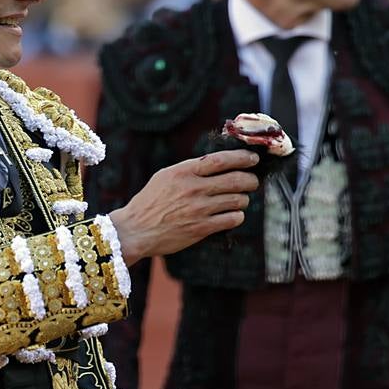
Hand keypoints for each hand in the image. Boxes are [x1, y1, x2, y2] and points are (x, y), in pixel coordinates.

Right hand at [111, 150, 259, 264]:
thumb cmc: (150, 202)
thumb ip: (189, 169)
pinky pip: (232, 219)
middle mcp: (193, 188)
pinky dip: (237, 216)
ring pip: (238, 200)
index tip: (253, 158)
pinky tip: (231, 215)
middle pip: (236, 179)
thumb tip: (218, 163)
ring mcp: (198, 209)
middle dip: (250, 180)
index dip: (242, 158)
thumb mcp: (165, 177)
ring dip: (243, 199)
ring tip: (239, 200)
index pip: (221, 160)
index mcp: (183, 172)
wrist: (135, 230)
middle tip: (252, 181)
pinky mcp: (201, 228)